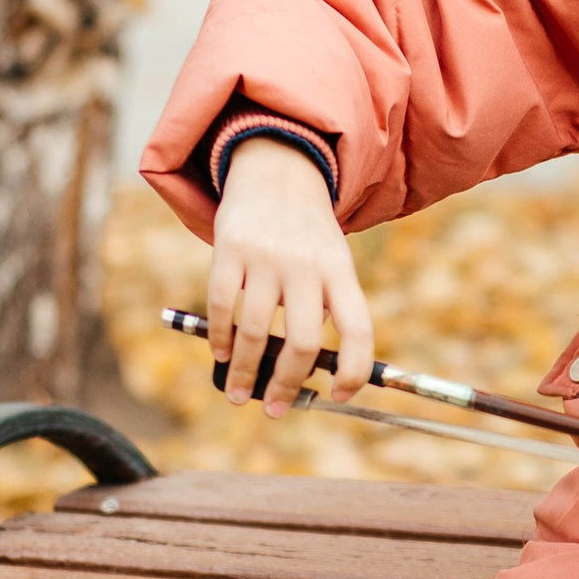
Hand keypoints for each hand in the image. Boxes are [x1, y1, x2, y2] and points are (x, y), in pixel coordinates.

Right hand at [206, 139, 374, 409]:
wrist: (278, 170)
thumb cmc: (308, 233)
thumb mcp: (332, 261)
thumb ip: (326, 308)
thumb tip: (310, 374)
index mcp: (340, 271)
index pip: (358, 329)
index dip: (354, 370)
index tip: (340, 395)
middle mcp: (306, 265)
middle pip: (302, 342)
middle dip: (288, 385)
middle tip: (277, 409)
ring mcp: (267, 258)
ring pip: (257, 332)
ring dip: (247, 373)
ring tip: (240, 394)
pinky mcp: (230, 250)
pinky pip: (221, 306)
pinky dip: (220, 338)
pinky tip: (221, 354)